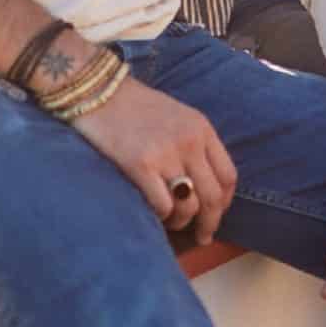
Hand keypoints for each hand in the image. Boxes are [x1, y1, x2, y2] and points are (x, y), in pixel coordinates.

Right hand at [69, 75, 236, 244]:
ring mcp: (166, 153)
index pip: (228, 175)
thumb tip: (201, 184)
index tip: (215, 214)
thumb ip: (193, 144)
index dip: (224, 202)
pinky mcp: (140, 164)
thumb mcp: (176, 115)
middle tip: (201, 237)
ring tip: (171, 222)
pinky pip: (162, 205)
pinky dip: (161, 216)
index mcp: (201, 127)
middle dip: (209, 223)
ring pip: (189, 206)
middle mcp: (189, 141)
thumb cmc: (134, 106)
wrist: (97, 89)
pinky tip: (153, 213)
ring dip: (182, 222)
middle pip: (213, 196)